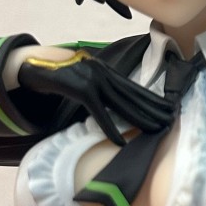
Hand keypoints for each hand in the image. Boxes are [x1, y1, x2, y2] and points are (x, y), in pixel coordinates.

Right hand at [13, 47, 171, 143]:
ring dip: (139, 118)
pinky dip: (110, 126)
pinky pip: (99, 111)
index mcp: (107, 70)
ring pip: (121, 102)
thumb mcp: (85, 78)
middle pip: (133, 94)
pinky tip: (120, 140)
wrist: (34, 65)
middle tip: (171, 120)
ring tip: (155, 130)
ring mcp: (92, 79)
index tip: (169, 108)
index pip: (135, 87)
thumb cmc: (60, 76)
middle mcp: (103, 72)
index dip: (153, 98)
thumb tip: (117, 103)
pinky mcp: (80, 89)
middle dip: (154, 109)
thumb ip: (101, 88)